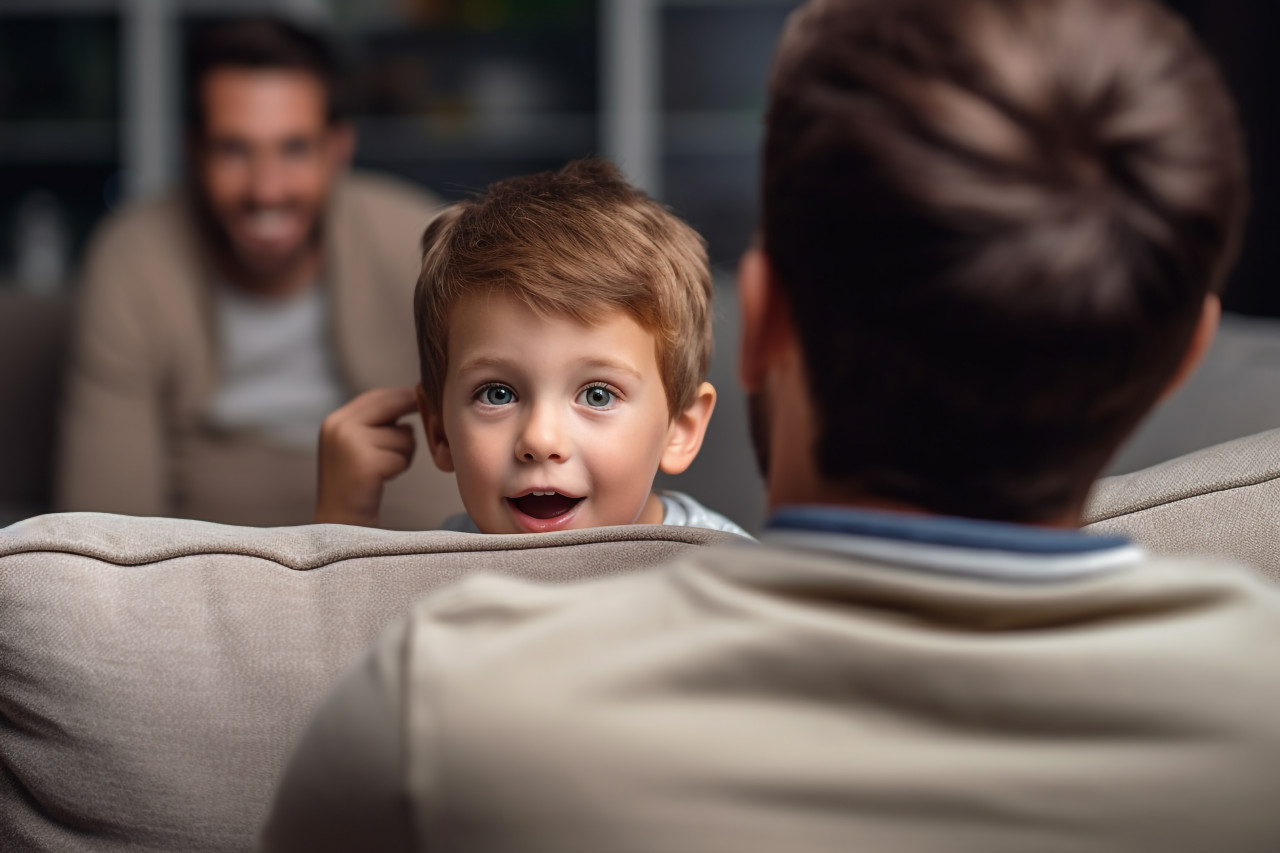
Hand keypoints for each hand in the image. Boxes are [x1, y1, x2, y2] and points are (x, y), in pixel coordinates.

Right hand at [315, 386, 418, 526]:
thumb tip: (415, 395)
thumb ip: (378, 422)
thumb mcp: (359, 445)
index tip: (423, 395)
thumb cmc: (358, 484)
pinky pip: (402, 456)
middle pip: (391, 405)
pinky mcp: (366, 462)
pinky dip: (400, 467)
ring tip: (384, 469)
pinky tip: (382, 480)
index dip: (402, 396)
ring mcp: (350, 443)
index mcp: (336, 421)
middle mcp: (339, 426)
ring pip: (404, 434)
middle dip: (412, 410)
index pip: (376, 396)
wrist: (340, 523)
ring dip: (404, 452)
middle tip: (432, 415)